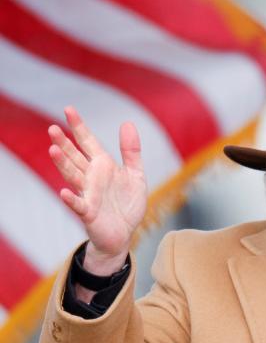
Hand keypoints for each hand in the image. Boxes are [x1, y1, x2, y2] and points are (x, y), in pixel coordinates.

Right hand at [48, 106, 147, 275]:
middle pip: (75, 157)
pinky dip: (71, 199)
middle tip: (52, 128)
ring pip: (72, 176)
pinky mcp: (89, 213)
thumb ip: (131, 151)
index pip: (88, 143)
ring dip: (63, 164)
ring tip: (53, 150)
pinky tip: (63, 191)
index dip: (79, 127)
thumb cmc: (127, 204)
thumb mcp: (135, 175)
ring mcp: (88, 194)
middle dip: (64, 143)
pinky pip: (78, 205)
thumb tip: (127, 123)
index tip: (68, 109)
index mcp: (103, 166)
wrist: (125, 233)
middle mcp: (92, 178)